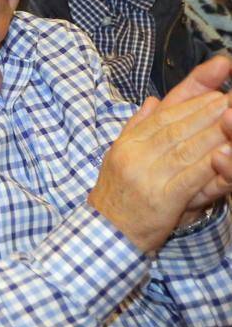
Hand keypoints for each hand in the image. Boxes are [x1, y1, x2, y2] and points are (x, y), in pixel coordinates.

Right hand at [89, 62, 231, 251]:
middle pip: (177, 129)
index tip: (215, 92)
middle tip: (230, 99)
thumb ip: (137, 127)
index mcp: (128, 144)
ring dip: (215, 133)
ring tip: (231, 119)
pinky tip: (225, 154)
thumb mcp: (118, 157)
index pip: (163, 117)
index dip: (191, 103)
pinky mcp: (161, 200)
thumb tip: (153, 101)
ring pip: (187, 149)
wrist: (107, 233)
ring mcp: (147, 177)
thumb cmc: (117, 197)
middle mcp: (135, 156)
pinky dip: (211, 165)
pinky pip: (191, 178)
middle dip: (207, 112)